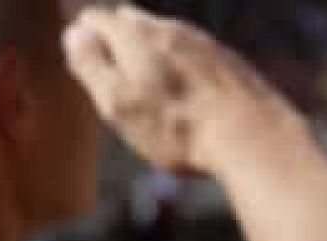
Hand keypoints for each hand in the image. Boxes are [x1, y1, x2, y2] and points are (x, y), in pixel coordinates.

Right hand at [62, 6, 303, 174]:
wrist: (253, 137)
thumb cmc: (178, 128)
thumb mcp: (118, 104)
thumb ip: (92, 65)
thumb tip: (74, 33)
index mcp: (135, 34)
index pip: (97, 18)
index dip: (85, 36)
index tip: (85, 57)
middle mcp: (170, 28)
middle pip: (133, 21)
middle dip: (118, 38)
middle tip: (113, 66)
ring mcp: (205, 42)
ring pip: (167, 35)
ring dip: (154, 50)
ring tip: (150, 79)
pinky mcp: (231, 61)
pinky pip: (197, 54)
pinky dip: (184, 65)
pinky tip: (188, 90)